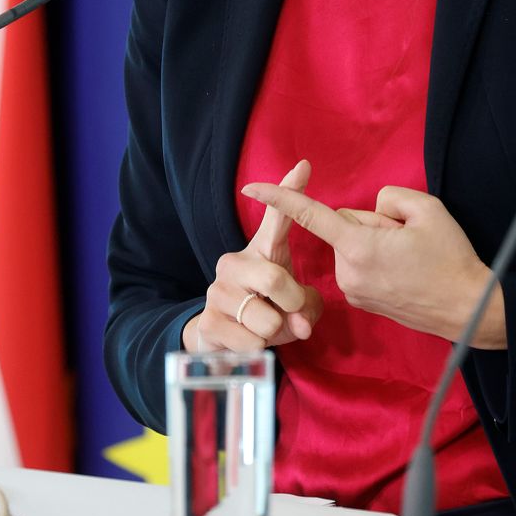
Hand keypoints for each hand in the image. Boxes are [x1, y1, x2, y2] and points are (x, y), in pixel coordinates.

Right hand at [183, 160, 324, 352]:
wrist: (223, 339)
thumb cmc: (269, 310)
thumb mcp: (295, 302)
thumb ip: (307, 307)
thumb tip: (302, 325)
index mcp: (261, 251)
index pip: (277, 218)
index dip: (290, 192)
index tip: (304, 166)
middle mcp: (234, 262)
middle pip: (276, 280)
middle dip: (293, 305)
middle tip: (291, 312)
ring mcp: (217, 290)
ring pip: (266, 319)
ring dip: (276, 332)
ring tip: (266, 327)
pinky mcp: (207, 320)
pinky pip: (251, 342)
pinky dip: (260, 349)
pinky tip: (248, 339)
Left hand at [241, 178, 504, 347]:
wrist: (467, 307)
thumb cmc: (450, 258)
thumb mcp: (428, 210)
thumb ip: (390, 199)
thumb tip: (370, 212)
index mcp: (358, 246)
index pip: (310, 216)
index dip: (280, 198)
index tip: (250, 187)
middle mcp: (347, 271)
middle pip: (345, 228)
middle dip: (371, 225)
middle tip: (408, 240)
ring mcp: (353, 289)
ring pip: (353, 248)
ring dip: (374, 245)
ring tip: (410, 260)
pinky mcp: (361, 300)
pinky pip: (360, 266)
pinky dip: (377, 262)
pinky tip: (405, 272)